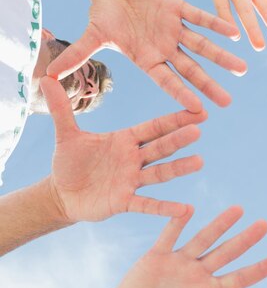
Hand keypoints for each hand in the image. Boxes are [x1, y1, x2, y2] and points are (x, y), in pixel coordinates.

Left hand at [42, 76, 203, 221]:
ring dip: (179, 168)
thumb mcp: (67, 134)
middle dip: (179, 139)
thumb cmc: (70, 162)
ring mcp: (132, 181)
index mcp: (125, 140)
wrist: (62, 194)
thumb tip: (46, 77)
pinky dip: (165, 208)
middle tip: (198, 129)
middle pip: (160, 147)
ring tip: (199, 161)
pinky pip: (148, 204)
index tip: (197, 110)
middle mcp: (134, 159)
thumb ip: (61, 108)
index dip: (174, 120)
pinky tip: (184, 210)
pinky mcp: (125, 201)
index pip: (153, 128)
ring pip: (160, 173)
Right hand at [47, 0, 245, 111]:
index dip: (182, 94)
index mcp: (148, 59)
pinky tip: (233, 33)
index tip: (199, 111)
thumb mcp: (93, 36)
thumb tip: (52, 75)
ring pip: (202, 46)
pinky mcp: (178, 8)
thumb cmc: (105, 14)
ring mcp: (174, 29)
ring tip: (242, 69)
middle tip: (227, 102)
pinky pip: (200, 17)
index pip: (168, 81)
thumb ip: (80, 55)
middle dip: (209, 85)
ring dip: (221, 56)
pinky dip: (215, 23)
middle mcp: (166, 48)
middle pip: (191, 70)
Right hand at [110, 206, 266, 287]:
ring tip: (239, 210)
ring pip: (203, 240)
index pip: (241, 277)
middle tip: (266, 224)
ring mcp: (180, 261)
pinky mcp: (158, 255)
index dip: (262, 268)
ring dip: (219, 225)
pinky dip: (176, 224)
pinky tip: (189, 209)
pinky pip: (169, 237)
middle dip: (246, 240)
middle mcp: (199, 272)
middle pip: (227, 253)